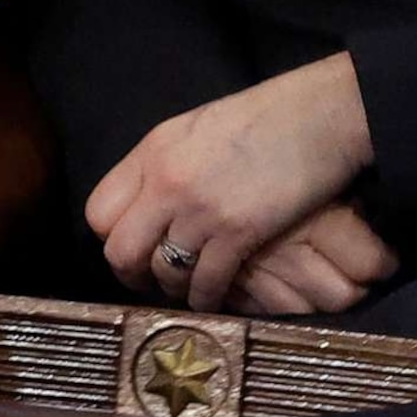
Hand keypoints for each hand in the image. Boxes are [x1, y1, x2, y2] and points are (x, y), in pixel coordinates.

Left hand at [85, 53, 374, 311]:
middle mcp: (165, 182)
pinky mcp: (237, 232)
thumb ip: (164, 165)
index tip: (131, 247)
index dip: (111, 237)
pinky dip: (207, 298)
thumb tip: (147, 203)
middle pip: (120, 250)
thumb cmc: (262, 119)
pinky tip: (215, 298)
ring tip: (186, 290)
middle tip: (150, 281)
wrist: (318, 117)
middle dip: (132, 273)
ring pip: (162, 272)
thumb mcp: (193, 130)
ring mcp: (199, 209)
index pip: (99, 211)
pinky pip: (206, 283)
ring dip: (173, 289)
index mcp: (151, 153)